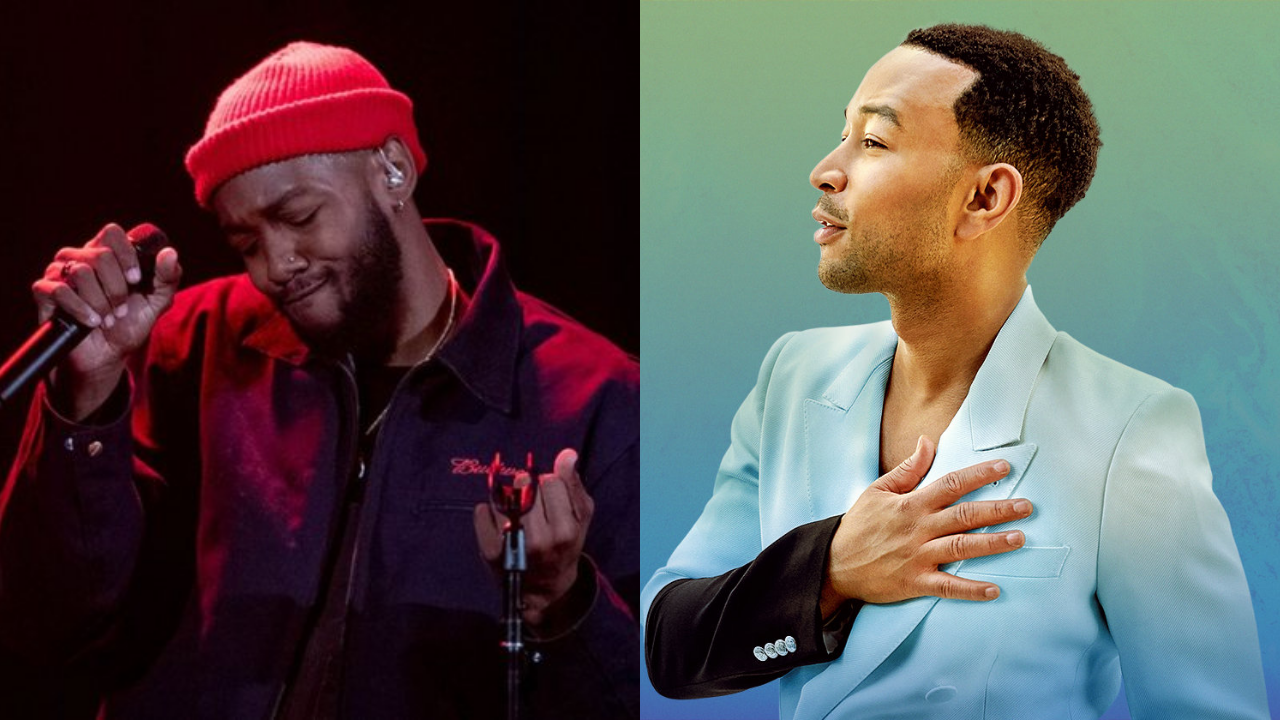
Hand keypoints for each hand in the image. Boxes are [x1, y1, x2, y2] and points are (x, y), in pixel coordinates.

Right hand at [31, 223, 181, 419]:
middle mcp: (80, 257)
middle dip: (117, 289)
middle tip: (121, 309)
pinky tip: (92, 322)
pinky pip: (59, 290)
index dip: (127, 256)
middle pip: (100, 255)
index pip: (112, 233)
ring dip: (101, 302)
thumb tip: (169, 252)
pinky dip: (81, 309)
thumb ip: (168, 277)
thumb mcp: (157, 301)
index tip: (136, 280)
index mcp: (107, 253)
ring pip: (81, 272)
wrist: (107, 355)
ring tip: (107, 318)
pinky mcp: (44, 291)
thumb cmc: (130, 323)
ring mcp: (59, 272)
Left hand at [473, 448, 594, 626]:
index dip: (550, 485)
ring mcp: (512, 545)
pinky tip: (500, 523)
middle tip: (533, 507)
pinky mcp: (489, 551)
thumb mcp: (579, 518)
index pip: (551, 481)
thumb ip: (573, 486)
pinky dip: (488, 511)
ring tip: (516, 513)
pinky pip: (481, 511)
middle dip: (529, 489)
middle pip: (525, 483)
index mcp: (565, 530)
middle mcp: (539, 539)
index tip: (550, 499)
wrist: (544, 588)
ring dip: (508, 498)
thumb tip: (567, 454)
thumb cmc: (565, 546)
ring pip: (502, 495)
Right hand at [822, 436, 1032, 613]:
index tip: (1004, 468)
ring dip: (993, 543)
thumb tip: (927, 442)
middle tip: (1027, 506)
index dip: (979, 475)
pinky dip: (971, 590)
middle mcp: (919, 528)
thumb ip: (907, 469)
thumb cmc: (858, 526)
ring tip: (1019, 538)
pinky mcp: (916, 582)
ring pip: (962, 547)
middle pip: (965, 515)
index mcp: (912, 504)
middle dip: (998, 510)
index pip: (952, 484)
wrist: (833, 564)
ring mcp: (919, 556)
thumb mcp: (877, 491)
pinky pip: (948, 587)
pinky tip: (994, 590)